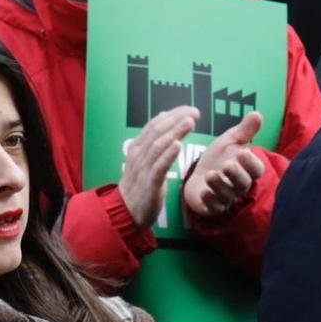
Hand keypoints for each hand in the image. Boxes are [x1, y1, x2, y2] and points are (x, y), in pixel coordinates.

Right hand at [118, 105, 196, 231]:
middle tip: (194, 112)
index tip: (189, 108)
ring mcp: (142, 170)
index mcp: (137, 149)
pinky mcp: (149, 184)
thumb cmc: (139, 186)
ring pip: (158, 146)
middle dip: (176, 119)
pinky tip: (178, 145)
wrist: (126, 213)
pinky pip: (158, 167)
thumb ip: (152, 140)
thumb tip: (163, 116)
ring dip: (174, 132)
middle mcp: (138, 156)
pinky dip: (168, 155)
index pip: (154, 125)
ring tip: (189, 122)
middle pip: (157, 132)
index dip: (172, 115)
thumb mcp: (143, 160)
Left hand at [181, 112, 265, 219]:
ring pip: (227, 195)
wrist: (197, 175)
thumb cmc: (217, 158)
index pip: (256, 169)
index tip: (243, 152)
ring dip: (219, 185)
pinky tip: (204, 192)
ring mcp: (226, 198)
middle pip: (243, 184)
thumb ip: (244, 131)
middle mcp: (239, 186)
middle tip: (227, 165)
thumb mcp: (229, 141)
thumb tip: (257, 113)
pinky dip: (209, 200)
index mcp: (247, 170)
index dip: (251, 163)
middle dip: (236, 175)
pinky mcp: (212, 207)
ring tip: (210, 174)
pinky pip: (214, 208)